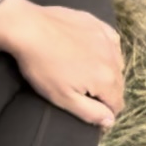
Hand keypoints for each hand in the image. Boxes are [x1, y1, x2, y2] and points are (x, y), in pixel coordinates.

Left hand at [0, 0, 123, 128]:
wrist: (28, 28)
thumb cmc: (42, 66)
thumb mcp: (63, 97)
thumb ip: (90, 112)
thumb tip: (110, 121)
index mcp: (106, 80)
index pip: (117, 104)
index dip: (106, 112)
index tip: (92, 112)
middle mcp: (113, 59)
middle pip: (118, 84)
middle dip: (106, 92)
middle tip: (84, 92)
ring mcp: (107, 39)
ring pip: (117, 63)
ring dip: (107, 71)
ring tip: (86, 72)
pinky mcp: (98, 24)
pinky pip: (112, 43)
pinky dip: (107, 51)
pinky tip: (93, 52)